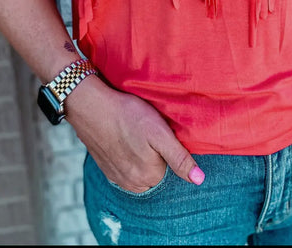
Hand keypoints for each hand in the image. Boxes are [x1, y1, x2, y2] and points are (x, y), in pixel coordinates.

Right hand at [64, 76, 204, 191]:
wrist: (91, 107)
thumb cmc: (128, 116)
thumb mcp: (160, 133)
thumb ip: (179, 158)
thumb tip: (199, 180)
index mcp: (150, 177)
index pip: (171, 169)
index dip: (169, 149)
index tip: (161, 134)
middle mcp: (133, 184)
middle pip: (156, 172)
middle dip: (156, 155)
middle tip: (149, 132)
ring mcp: (117, 178)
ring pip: (140, 170)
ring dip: (141, 156)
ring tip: (137, 134)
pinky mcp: (106, 168)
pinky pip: (125, 167)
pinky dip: (127, 155)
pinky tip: (125, 138)